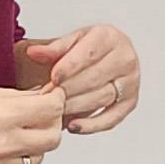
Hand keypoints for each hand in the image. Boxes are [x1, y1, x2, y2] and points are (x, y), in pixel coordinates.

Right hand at [0, 85, 67, 163]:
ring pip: (34, 159)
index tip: (51, 95)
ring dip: (32, 145)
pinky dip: (10, 159)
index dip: (55, 99)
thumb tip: (35, 98)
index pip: (52, 109)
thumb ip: (9, 98)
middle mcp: (0, 145)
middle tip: (40, 113)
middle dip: (50, 124)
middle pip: (52, 139)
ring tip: (15, 130)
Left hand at [20, 24, 143, 134]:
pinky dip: (92, 125)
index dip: (70, 67)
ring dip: (75, 106)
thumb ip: (53, 48)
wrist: (107, 56)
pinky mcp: (130, 102)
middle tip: (47, 97)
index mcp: (109, 37)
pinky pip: (112, 118)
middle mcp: (125, 58)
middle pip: (94, 78)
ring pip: (101, 98)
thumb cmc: (87, 48)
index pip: (89, 53)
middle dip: (68, 89)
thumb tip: (34, 52)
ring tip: (55, 109)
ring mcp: (130, 81)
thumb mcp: (70, 41)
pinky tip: (73, 126)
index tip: (54, 78)